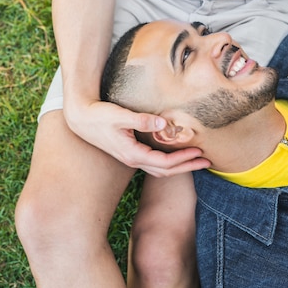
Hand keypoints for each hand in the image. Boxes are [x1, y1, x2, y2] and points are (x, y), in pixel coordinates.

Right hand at [65, 100, 211, 176]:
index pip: (164, 163)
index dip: (183, 159)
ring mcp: (131, 158)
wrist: (81, 119)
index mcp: (133, 154)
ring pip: (160, 170)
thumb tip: (165, 123)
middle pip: (166, 171)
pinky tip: (177, 155)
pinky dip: (169, 163)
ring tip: (197, 161)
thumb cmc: (99, 116)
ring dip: (180, 167)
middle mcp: (133, 160)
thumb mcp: (120, 116)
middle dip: (188, 167)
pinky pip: (154, 163)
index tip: (199, 152)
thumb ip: (142, 120)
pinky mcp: (131, 153)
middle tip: (207, 162)